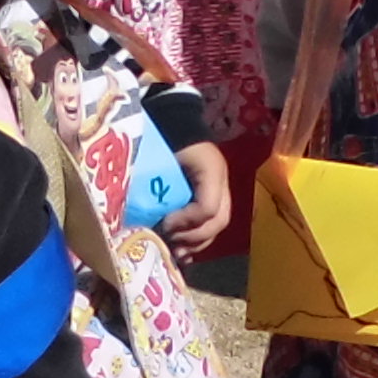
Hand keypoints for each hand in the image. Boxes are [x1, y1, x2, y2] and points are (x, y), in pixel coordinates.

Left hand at [163, 138, 232, 257]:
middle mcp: (222, 184)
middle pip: (217, 221)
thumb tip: (156, 221)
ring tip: (178, 253)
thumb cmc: (167, 140)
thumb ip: (161, 187)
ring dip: (197, 243)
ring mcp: (221, 191)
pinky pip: (213, 224)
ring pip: (217, 226)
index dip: (186, 221)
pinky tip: (186, 253)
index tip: (164, 223)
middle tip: (171, 243)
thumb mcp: (164, 158)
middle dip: (193, 237)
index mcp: (212, 172)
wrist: (175, 124)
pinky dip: (199, 240)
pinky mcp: (215, 198)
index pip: (208, 208)